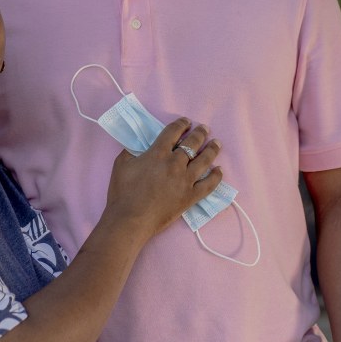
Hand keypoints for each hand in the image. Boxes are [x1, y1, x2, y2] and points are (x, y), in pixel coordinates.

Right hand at [104, 118, 221, 241]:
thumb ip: (132, 150)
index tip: (187, 122)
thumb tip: (140, 146)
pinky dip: (216, 177)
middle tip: (204, 129)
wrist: (131, 219)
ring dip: (212, 149)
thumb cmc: (123, 192)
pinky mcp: (190, 197)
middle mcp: (175, 163)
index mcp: (158, 153)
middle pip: (192, 143)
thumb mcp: (121, 164)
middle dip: (200, 133)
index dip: (182, 124)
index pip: (174, 132)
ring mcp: (185, 181)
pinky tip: (219, 170)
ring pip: (204, 160)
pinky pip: (208, 185)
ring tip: (216, 143)